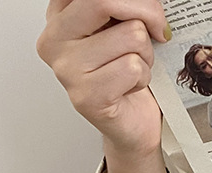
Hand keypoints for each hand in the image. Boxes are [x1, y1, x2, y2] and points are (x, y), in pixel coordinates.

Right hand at [36, 0, 170, 156]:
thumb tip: (147, 1)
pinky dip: (144, 76)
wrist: (132, 121)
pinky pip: (134, 67)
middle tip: (157, 29)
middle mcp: (55, 38)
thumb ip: (123, 5)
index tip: (145, 7)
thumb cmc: (127, 72)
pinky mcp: (87, 96)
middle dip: (146, 11)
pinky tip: (131, 86)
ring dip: (146, 53)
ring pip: (131, 35)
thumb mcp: (121, 24)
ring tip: (134, 67)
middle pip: (105, 0)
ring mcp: (67, 69)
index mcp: (59, 13)